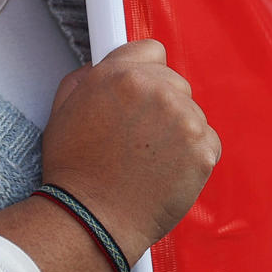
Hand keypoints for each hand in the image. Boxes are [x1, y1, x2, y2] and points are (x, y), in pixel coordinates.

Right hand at [40, 40, 219, 261]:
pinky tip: (166, 171)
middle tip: (138, 137)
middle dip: (160, 105)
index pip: (151, 51)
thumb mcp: (63, 112)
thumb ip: (85, 79)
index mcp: (122, 76)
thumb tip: (101, 68)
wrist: (92, 221)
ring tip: (147, 160)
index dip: (143, 74)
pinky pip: (208, 142)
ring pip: (192, 114)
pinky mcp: (204, 150)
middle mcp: (158, 91)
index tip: (139, 94)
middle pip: (175, 83)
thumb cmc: (75, 174)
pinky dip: (193, 156)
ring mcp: (185, 121)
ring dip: (177, 131)